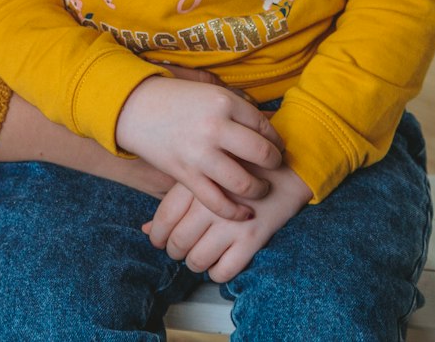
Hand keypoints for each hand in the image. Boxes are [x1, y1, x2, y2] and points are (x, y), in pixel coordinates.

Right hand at [115, 77, 283, 221]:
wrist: (135, 107)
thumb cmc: (176, 97)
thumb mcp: (208, 91)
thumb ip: (235, 108)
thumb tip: (266, 126)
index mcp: (223, 101)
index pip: (264, 126)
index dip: (276, 140)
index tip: (277, 148)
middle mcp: (215, 127)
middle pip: (261, 154)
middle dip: (274, 164)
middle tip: (274, 168)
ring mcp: (200, 153)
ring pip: (244, 183)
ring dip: (258, 190)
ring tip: (261, 190)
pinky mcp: (185, 174)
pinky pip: (217, 201)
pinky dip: (234, 212)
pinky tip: (243, 213)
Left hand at [143, 162, 311, 281]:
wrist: (289, 163)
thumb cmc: (242, 164)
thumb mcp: (206, 171)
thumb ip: (176, 199)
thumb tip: (145, 229)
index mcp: (198, 179)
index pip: (164, 218)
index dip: (157, 235)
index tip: (159, 239)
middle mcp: (212, 201)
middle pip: (178, 242)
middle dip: (175, 251)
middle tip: (179, 249)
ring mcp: (232, 221)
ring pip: (198, 260)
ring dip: (195, 263)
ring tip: (199, 255)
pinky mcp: (253, 238)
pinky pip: (225, 270)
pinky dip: (217, 272)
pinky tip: (219, 261)